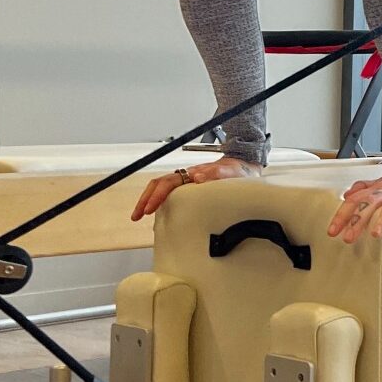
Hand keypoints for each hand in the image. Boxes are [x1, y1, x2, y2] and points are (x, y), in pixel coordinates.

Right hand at [131, 156, 259, 219]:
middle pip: (159, 184)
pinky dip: (159, 201)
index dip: (157, 196)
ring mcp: (188, 181)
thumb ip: (217, 174)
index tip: (149, 208)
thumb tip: (198, 177)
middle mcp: (187, 176)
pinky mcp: (190, 188)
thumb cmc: (238, 171)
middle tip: (137, 215)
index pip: (168, 183)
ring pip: (162, 188)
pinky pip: (170, 193)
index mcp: (194, 173)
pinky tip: (157, 212)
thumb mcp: (232, 172)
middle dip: (145, 199)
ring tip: (140, 214)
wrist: (245, 166)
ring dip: (149, 200)